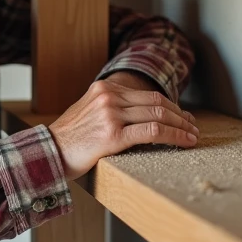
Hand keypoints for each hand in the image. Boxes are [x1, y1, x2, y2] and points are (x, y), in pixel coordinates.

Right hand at [48, 77, 197, 180]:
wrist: (48, 153)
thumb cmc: (69, 138)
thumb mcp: (88, 112)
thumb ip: (111, 107)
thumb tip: (139, 116)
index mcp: (104, 89)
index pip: (147, 95)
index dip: (170, 106)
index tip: (183, 116)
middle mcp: (109, 97)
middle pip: (157, 104)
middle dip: (180, 116)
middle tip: (193, 126)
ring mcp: (111, 115)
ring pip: (158, 116)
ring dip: (181, 126)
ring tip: (193, 136)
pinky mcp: (112, 136)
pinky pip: (152, 133)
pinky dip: (174, 136)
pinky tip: (184, 142)